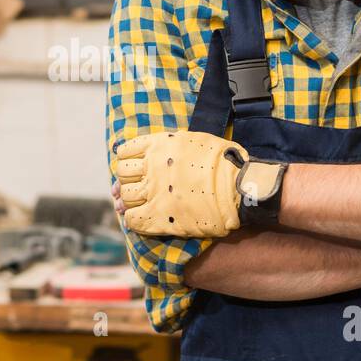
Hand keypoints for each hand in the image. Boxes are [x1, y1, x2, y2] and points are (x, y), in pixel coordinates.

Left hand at [111, 131, 285, 237]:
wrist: (238, 189)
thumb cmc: (225, 163)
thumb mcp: (195, 141)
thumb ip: (172, 145)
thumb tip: (161, 150)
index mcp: (159, 145)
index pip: (125, 151)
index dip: (127, 161)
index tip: (135, 168)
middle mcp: (151, 167)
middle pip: (122, 175)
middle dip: (128, 181)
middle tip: (139, 187)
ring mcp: (153, 192)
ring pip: (125, 197)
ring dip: (130, 201)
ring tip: (142, 204)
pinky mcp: (159, 217)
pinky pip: (132, 219)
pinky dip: (133, 220)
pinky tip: (142, 219)